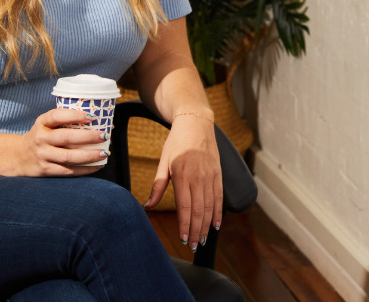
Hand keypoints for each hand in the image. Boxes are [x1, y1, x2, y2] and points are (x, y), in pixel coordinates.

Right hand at [9, 108, 106, 175]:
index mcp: (42, 123)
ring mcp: (43, 155)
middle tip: (104, 135)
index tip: (92, 117)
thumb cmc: (41, 135)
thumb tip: (98, 120)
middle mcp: (41, 138)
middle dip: (88, 137)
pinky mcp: (45, 170)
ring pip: (68, 157)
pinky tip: (96, 166)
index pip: (57, 116)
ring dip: (89, 155)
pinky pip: (67, 171)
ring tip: (104, 152)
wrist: (18, 155)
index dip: (75, 115)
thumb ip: (65, 120)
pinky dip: (84, 169)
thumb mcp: (46, 123)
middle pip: (66, 137)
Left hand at [145, 116, 222, 250]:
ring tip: (203, 239)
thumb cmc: (176, 142)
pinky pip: (220, 195)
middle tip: (193, 246)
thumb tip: (148, 206)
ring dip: (207, 225)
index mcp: (182, 174)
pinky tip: (216, 224)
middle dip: (196, 230)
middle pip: (199, 209)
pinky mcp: (218, 172)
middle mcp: (198, 176)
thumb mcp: (163, 161)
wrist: (196, 122)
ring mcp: (210, 174)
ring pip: (210, 205)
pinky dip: (219, 211)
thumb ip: (158, 185)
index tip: (184, 239)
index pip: (185, 206)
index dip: (185, 225)